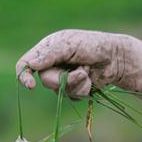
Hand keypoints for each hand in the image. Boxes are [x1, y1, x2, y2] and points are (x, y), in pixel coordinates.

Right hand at [15, 29, 130, 97]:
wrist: (117, 58)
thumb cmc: (94, 45)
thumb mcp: (71, 45)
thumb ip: (51, 55)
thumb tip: (31, 65)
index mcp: (47, 49)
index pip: (26, 63)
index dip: (24, 75)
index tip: (31, 85)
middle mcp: (52, 63)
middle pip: (44, 80)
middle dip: (62, 79)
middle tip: (81, 73)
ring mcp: (62, 76)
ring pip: (58, 90)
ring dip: (76, 83)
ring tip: (88, 72)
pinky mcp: (73, 88)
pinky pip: (71, 96)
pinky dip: (82, 89)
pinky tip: (91, 79)